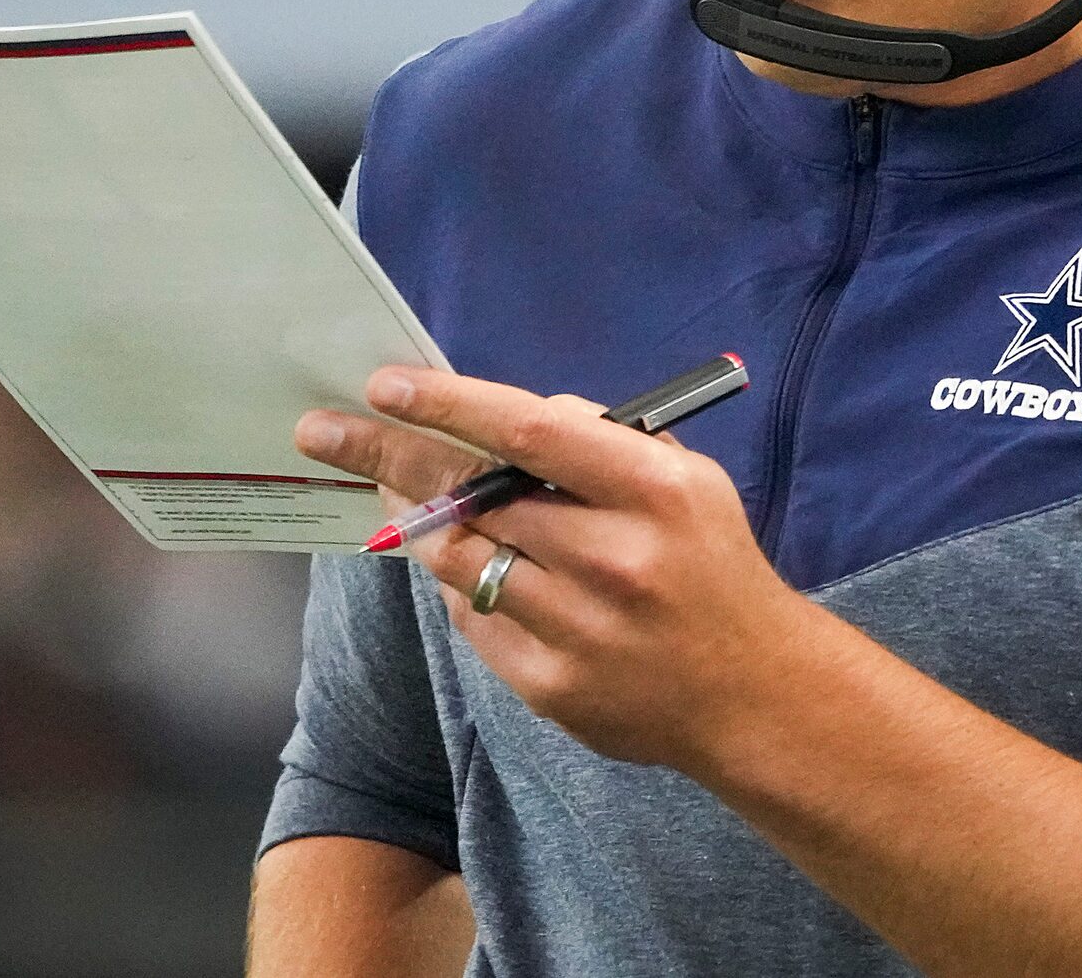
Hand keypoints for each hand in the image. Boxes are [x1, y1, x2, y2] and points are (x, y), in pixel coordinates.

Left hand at [296, 365, 810, 770]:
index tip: (383, 385)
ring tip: (389, 493)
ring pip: (457, 560)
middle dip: (388, 457)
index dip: (446, 404)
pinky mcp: (552, 689)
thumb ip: (601, 441)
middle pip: (472, 496)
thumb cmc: (711, 566)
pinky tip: (460, 567)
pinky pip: (471, 621)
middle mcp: (613, 559)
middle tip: (325, 432)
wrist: (757, 696)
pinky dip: (458, 587)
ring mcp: (579, 631)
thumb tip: (504, 420)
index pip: (526, 432)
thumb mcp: (687, 478)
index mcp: (651, 491)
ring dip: (415, 522)